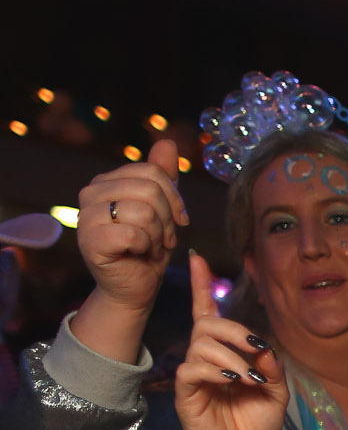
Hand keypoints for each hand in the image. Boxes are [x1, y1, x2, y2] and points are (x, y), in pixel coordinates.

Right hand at [76, 140, 189, 313]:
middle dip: (168, 219)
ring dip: (158, 235)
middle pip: (150, 189)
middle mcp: (91, 193)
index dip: (174, 198)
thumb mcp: (162, 210)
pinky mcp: (90, 240)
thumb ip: (162, 177)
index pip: (152, 172)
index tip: (178, 221)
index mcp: (107, 181)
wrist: (134, 287)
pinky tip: (140, 254)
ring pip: (144, 211)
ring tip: (151, 247)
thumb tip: (167, 142)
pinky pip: (133, 233)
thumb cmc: (147, 249)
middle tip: (164, 238)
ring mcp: (86, 216)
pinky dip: (146, 248)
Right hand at [174, 251, 285, 429]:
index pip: (209, 313)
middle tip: (257, 348)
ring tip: (249, 378)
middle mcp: (205, 358)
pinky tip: (233, 382)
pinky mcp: (185, 392)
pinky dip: (216, 370)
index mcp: (224, 354)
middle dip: (235, 329)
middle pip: (207, 323)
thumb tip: (264, 349)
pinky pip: (192, 367)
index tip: (198, 258)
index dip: (203, 286)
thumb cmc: (253, 425)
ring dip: (232, 356)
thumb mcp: (276, 395)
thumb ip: (273, 368)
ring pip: (201, 343)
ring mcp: (193, 373)